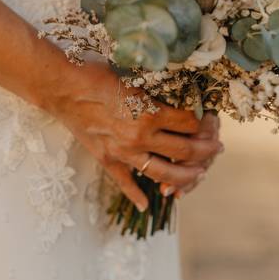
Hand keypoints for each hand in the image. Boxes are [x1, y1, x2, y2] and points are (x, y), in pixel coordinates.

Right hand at [46, 61, 223, 211]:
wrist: (62, 88)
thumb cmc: (97, 74)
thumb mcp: (134, 77)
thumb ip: (157, 91)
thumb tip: (181, 94)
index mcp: (150, 113)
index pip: (190, 124)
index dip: (205, 123)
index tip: (210, 121)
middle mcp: (141, 137)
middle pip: (185, 151)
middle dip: (206, 150)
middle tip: (216, 149)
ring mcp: (124, 152)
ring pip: (164, 173)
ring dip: (186, 177)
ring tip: (199, 174)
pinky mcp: (107, 160)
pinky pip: (126, 183)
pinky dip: (137, 196)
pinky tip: (147, 205)